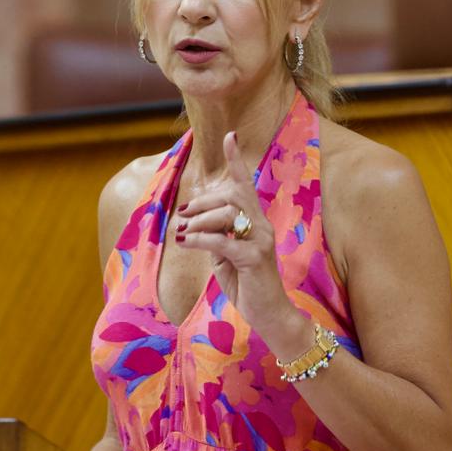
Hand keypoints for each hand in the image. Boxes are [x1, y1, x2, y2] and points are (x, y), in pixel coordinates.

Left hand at [174, 131, 300, 343]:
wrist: (269, 314)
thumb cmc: (246, 284)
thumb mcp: (225, 255)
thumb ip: (216, 235)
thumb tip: (194, 221)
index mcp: (256, 221)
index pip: (246, 184)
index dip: (237, 160)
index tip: (230, 136)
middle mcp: (262, 225)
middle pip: (232, 195)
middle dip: (202, 200)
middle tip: (183, 216)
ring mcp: (261, 240)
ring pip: (227, 213)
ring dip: (198, 221)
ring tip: (182, 233)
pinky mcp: (255, 258)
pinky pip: (223, 241)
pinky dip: (200, 239)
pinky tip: (185, 242)